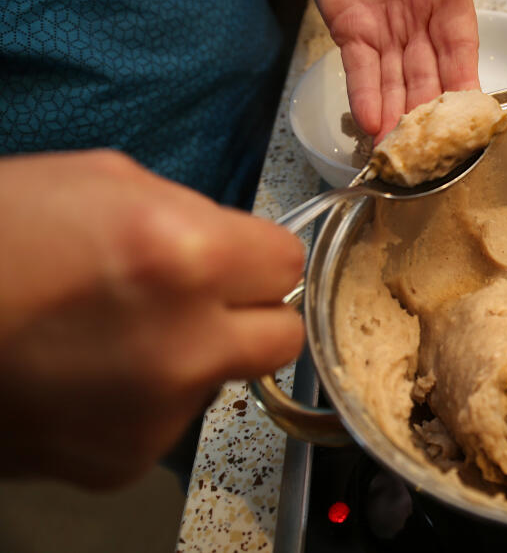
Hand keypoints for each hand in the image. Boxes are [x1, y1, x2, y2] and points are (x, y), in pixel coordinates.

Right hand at [0, 151, 305, 487]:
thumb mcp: (101, 180)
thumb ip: (189, 213)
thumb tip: (232, 246)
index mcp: (186, 257)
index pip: (287, 265)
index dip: (258, 258)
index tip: (240, 260)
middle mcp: (186, 345)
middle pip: (282, 337)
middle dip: (252, 314)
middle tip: (206, 301)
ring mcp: (156, 413)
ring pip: (222, 380)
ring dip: (192, 357)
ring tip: (115, 335)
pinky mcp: (122, 461)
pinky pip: (166, 421)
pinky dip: (142, 400)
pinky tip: (85, 374)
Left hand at [294, 0, 500, 138]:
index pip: (461, 47)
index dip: (466, 80)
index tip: (474, 114)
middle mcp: (422, 25)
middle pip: (430, 76)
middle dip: (430, 114)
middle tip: (433, 150)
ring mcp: (387, 35)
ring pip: (397, 83)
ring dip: (398, 117)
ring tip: (400, 152)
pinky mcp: (352, 36)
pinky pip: (361, 71)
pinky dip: (365, 97)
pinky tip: (371, 123)